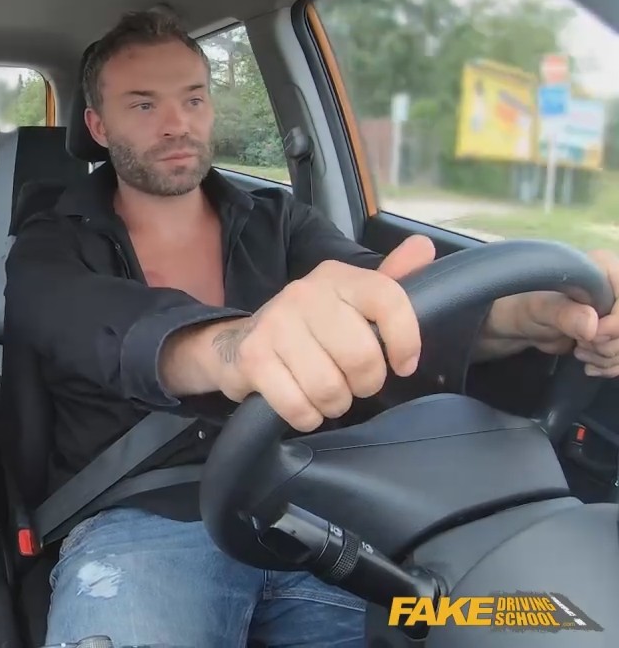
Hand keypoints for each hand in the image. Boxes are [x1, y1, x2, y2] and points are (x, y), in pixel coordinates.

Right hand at [207, 235, 435, 431]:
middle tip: (356, 384)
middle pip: (361, 355)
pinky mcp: (253, 358)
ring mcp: (275, 325)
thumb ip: (389, 279)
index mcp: (335, 277)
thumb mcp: (349, 299)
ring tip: (330, 396)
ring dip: (335, 404)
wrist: (238, 341)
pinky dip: (307, 416)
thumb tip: (423, 246)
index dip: (406, 339)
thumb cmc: (308, 327)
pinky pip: (297, 405)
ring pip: (329, 387)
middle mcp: (303, 294)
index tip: (404, 364)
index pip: (387, 299)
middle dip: (366, 383)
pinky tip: (305, 406)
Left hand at [483, 249, 618, 376]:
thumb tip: (593, 325)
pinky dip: (611, 365)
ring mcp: (615, 312)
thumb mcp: (538, 308)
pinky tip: (591, 364)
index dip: (617, 326)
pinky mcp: (612, 333)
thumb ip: (563, 313)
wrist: (515, 327)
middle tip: (584, 346)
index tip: (592, 337)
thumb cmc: (521, 307)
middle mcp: (615, 288)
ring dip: (611, 357)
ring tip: (582, 354)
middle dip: (613, 345)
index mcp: (605, 269)